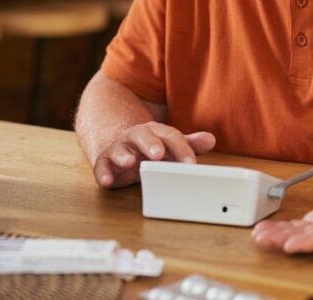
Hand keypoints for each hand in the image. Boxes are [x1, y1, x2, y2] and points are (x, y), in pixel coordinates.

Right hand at [93, 122, 214, 188]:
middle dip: (150, 144)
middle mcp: (136, 137)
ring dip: (124, 155)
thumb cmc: (149, 148)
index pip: (171, 137)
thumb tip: (211, 140)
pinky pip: (102, 166)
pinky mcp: (105, 162)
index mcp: (156, 132)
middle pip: (143, 136)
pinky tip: (107, 180)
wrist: (119, 143)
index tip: (191, 165)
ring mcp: (119, 148)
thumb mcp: (169, 145)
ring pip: (120, 149)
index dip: (182, 150)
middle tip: (158, 154)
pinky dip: (103, 173)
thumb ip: (188, 144)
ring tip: (129, 162)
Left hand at [251, 156, 312, 253]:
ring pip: (304, 235)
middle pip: (312, 239)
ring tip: (260, 234)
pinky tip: (271, 229)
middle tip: (262, 238)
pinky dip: (287, 230)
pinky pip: (304, 229)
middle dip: (285, 241)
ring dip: (281, 236)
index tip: (290, 245)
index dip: (310, 241)